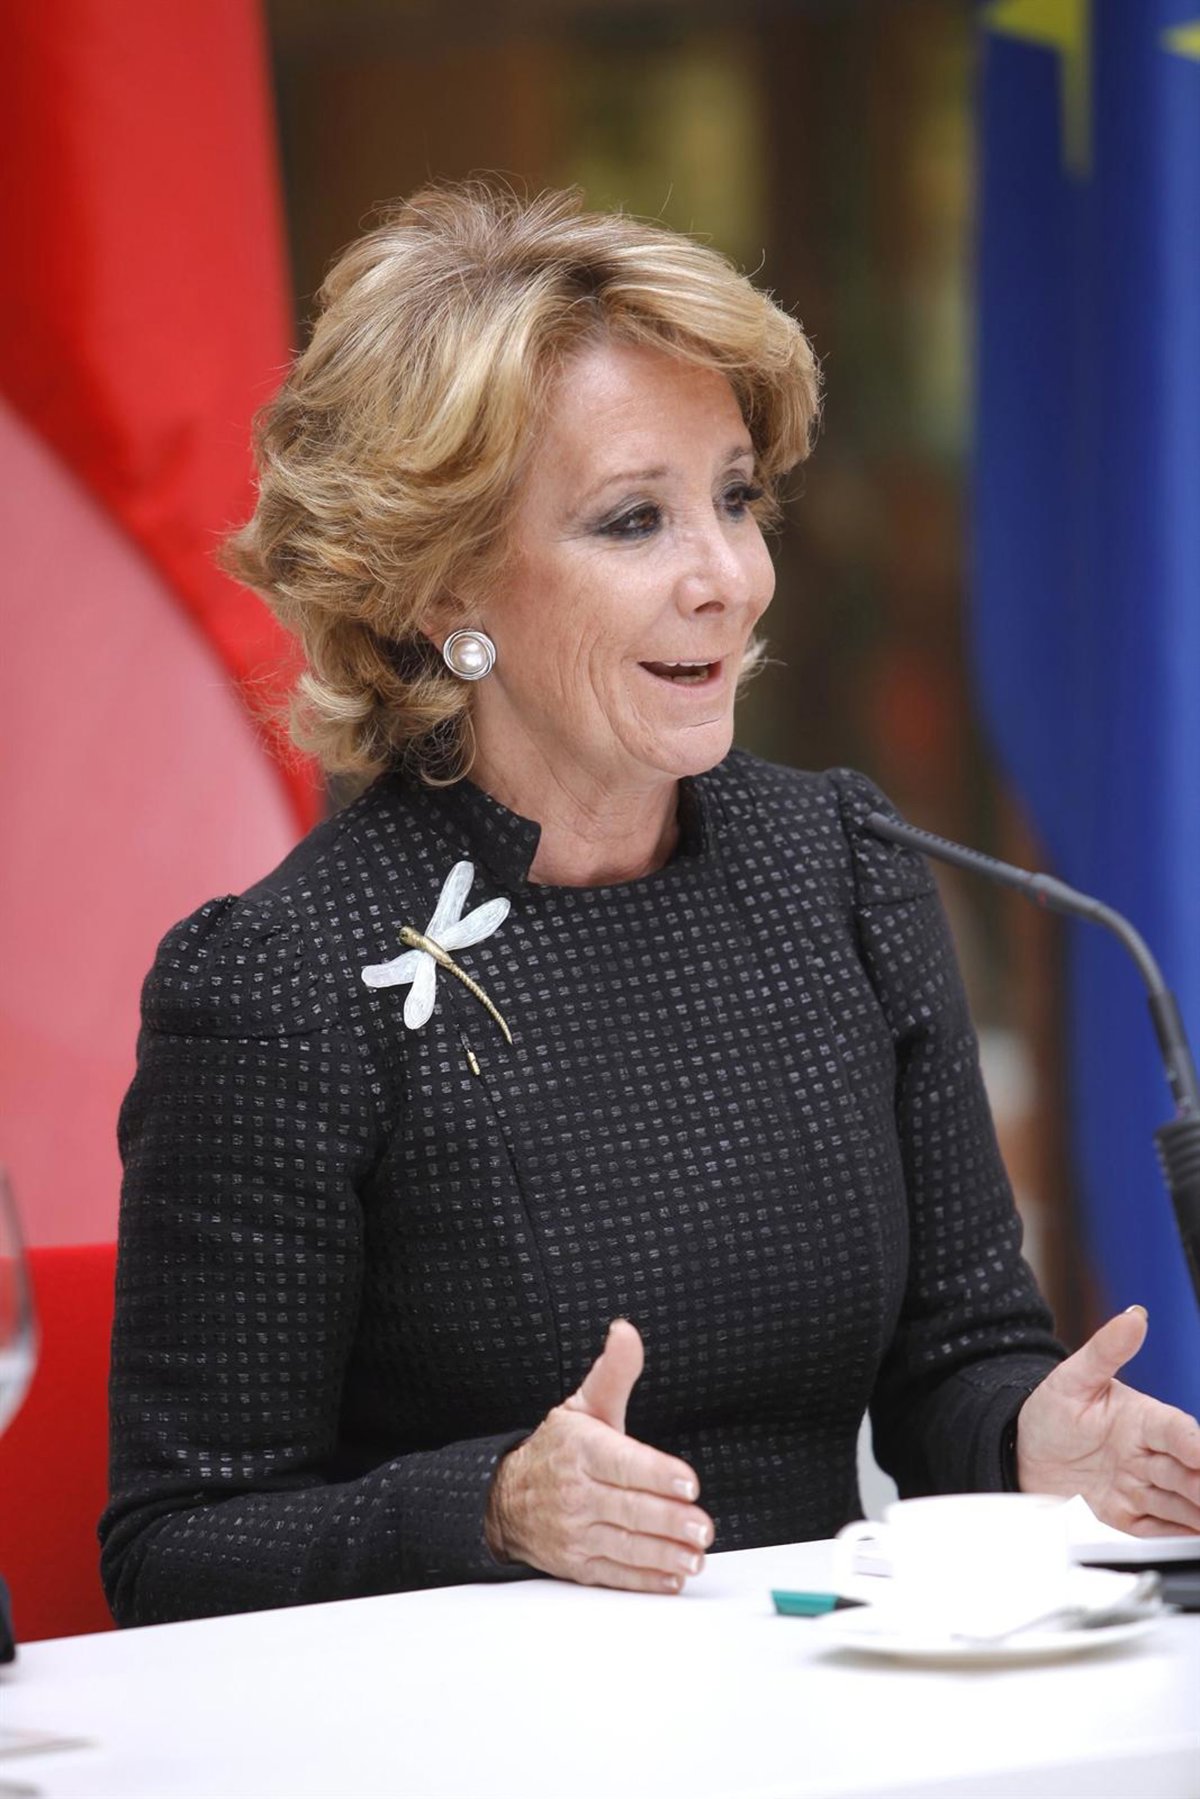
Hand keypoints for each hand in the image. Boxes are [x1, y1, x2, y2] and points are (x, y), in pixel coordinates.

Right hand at [485, 1318, 713, 1592]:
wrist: (506, 1497)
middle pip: (629, 1509)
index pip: (623, 1463)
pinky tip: (672, 1577)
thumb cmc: (559, 1448)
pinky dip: (646, 1579)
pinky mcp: (577, 1564)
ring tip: (695, 1555)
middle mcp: (576, 1492)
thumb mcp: (584, 1405)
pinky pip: (615, 1573)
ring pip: (625, 1546)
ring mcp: (575, 1532)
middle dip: (669, 1520)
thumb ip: (614, 1372)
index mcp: (581, 1450)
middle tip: (702, 1527)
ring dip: (664, 1554)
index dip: (657, 1474)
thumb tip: (626, 1332)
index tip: (688, 1483)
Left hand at [1016, 1305, 1199, 1534]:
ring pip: (1181, 1507)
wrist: (1018, 1452)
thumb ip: (1105, 1349)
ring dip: (1195, 1515)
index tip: (1199, 1454)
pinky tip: (1189, 1542)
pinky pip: (1159, 1533)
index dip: (1193, 1445)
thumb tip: (1134, 1317)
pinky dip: (1178, 1539)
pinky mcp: (1127, 1521)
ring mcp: (1140, 1491)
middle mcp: (1148, 1458)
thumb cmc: (1050, 1411)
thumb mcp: (1072, 1378)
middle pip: (1188, 1475)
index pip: (1176, 1431)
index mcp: (1143, 1420)